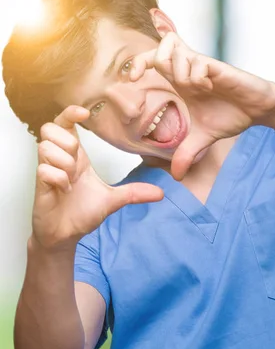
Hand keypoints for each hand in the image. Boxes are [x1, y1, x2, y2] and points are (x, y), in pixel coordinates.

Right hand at [32, 106, 163, 250]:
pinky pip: (44, 170)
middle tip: (77, 160)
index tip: (85, 113)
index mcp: (77, 157)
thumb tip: (161, 193)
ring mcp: (48, 172)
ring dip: (63, 160)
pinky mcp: (40, 186)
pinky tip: (66, 189)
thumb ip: (135, 193)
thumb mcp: (114, 200)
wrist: (66, 235)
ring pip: (45, 147)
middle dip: (66, 140)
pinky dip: (58, 178)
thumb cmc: (82, 212)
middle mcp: (60, 160)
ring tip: (72, 178)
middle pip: (50, 128)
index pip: (65, 124)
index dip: (70, 113)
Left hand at [129, 32, 274, 179]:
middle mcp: (189, 70)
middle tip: (149, 78)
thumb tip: (176, 176)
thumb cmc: (231, 115)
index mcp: (180, 83)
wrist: (258, 110)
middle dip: (147, 61)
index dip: (138, 64)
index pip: (152, 60)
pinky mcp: (218, 68)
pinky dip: (196, 77)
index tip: (131, 81)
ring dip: (177, 72)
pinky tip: (207, 88)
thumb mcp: (203, 138)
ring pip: (175, 52)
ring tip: (191, 89)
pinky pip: (198, 63)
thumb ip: (187, 153)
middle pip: (159, 48)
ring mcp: (203, 67)